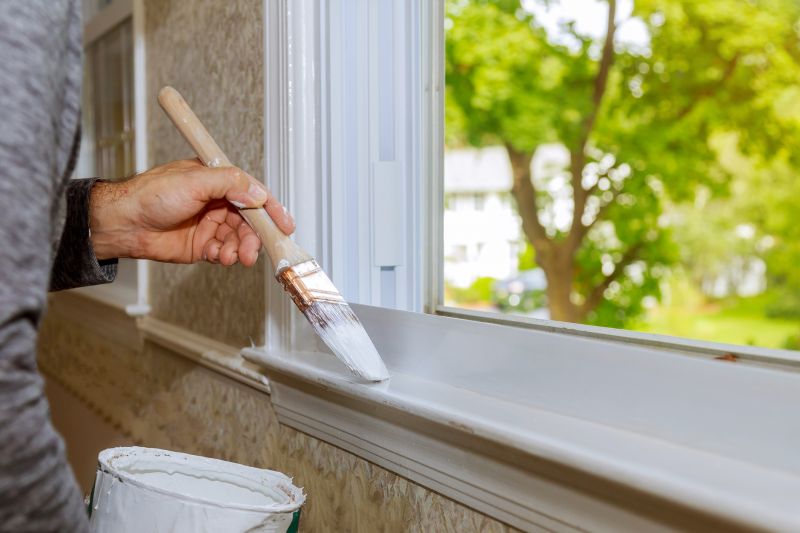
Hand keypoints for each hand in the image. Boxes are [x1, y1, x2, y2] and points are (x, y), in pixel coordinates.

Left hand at [88, 159, 294, 265]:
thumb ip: (230, 184)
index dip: (272, 209)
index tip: (285, 225)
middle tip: (253, 250)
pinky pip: (224, 252)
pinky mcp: (203, 246)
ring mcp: (211, 225)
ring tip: (232, 257)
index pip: (254, 193)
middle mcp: (218, 203)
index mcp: (218, 181)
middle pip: (250, 222)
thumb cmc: (150, 194)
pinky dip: (225, 256)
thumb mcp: (194, 180)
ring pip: (239, 240)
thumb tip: (257, 194)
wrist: (123, 223)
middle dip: (255, 237)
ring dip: (240, 249)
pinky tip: (218, 257)